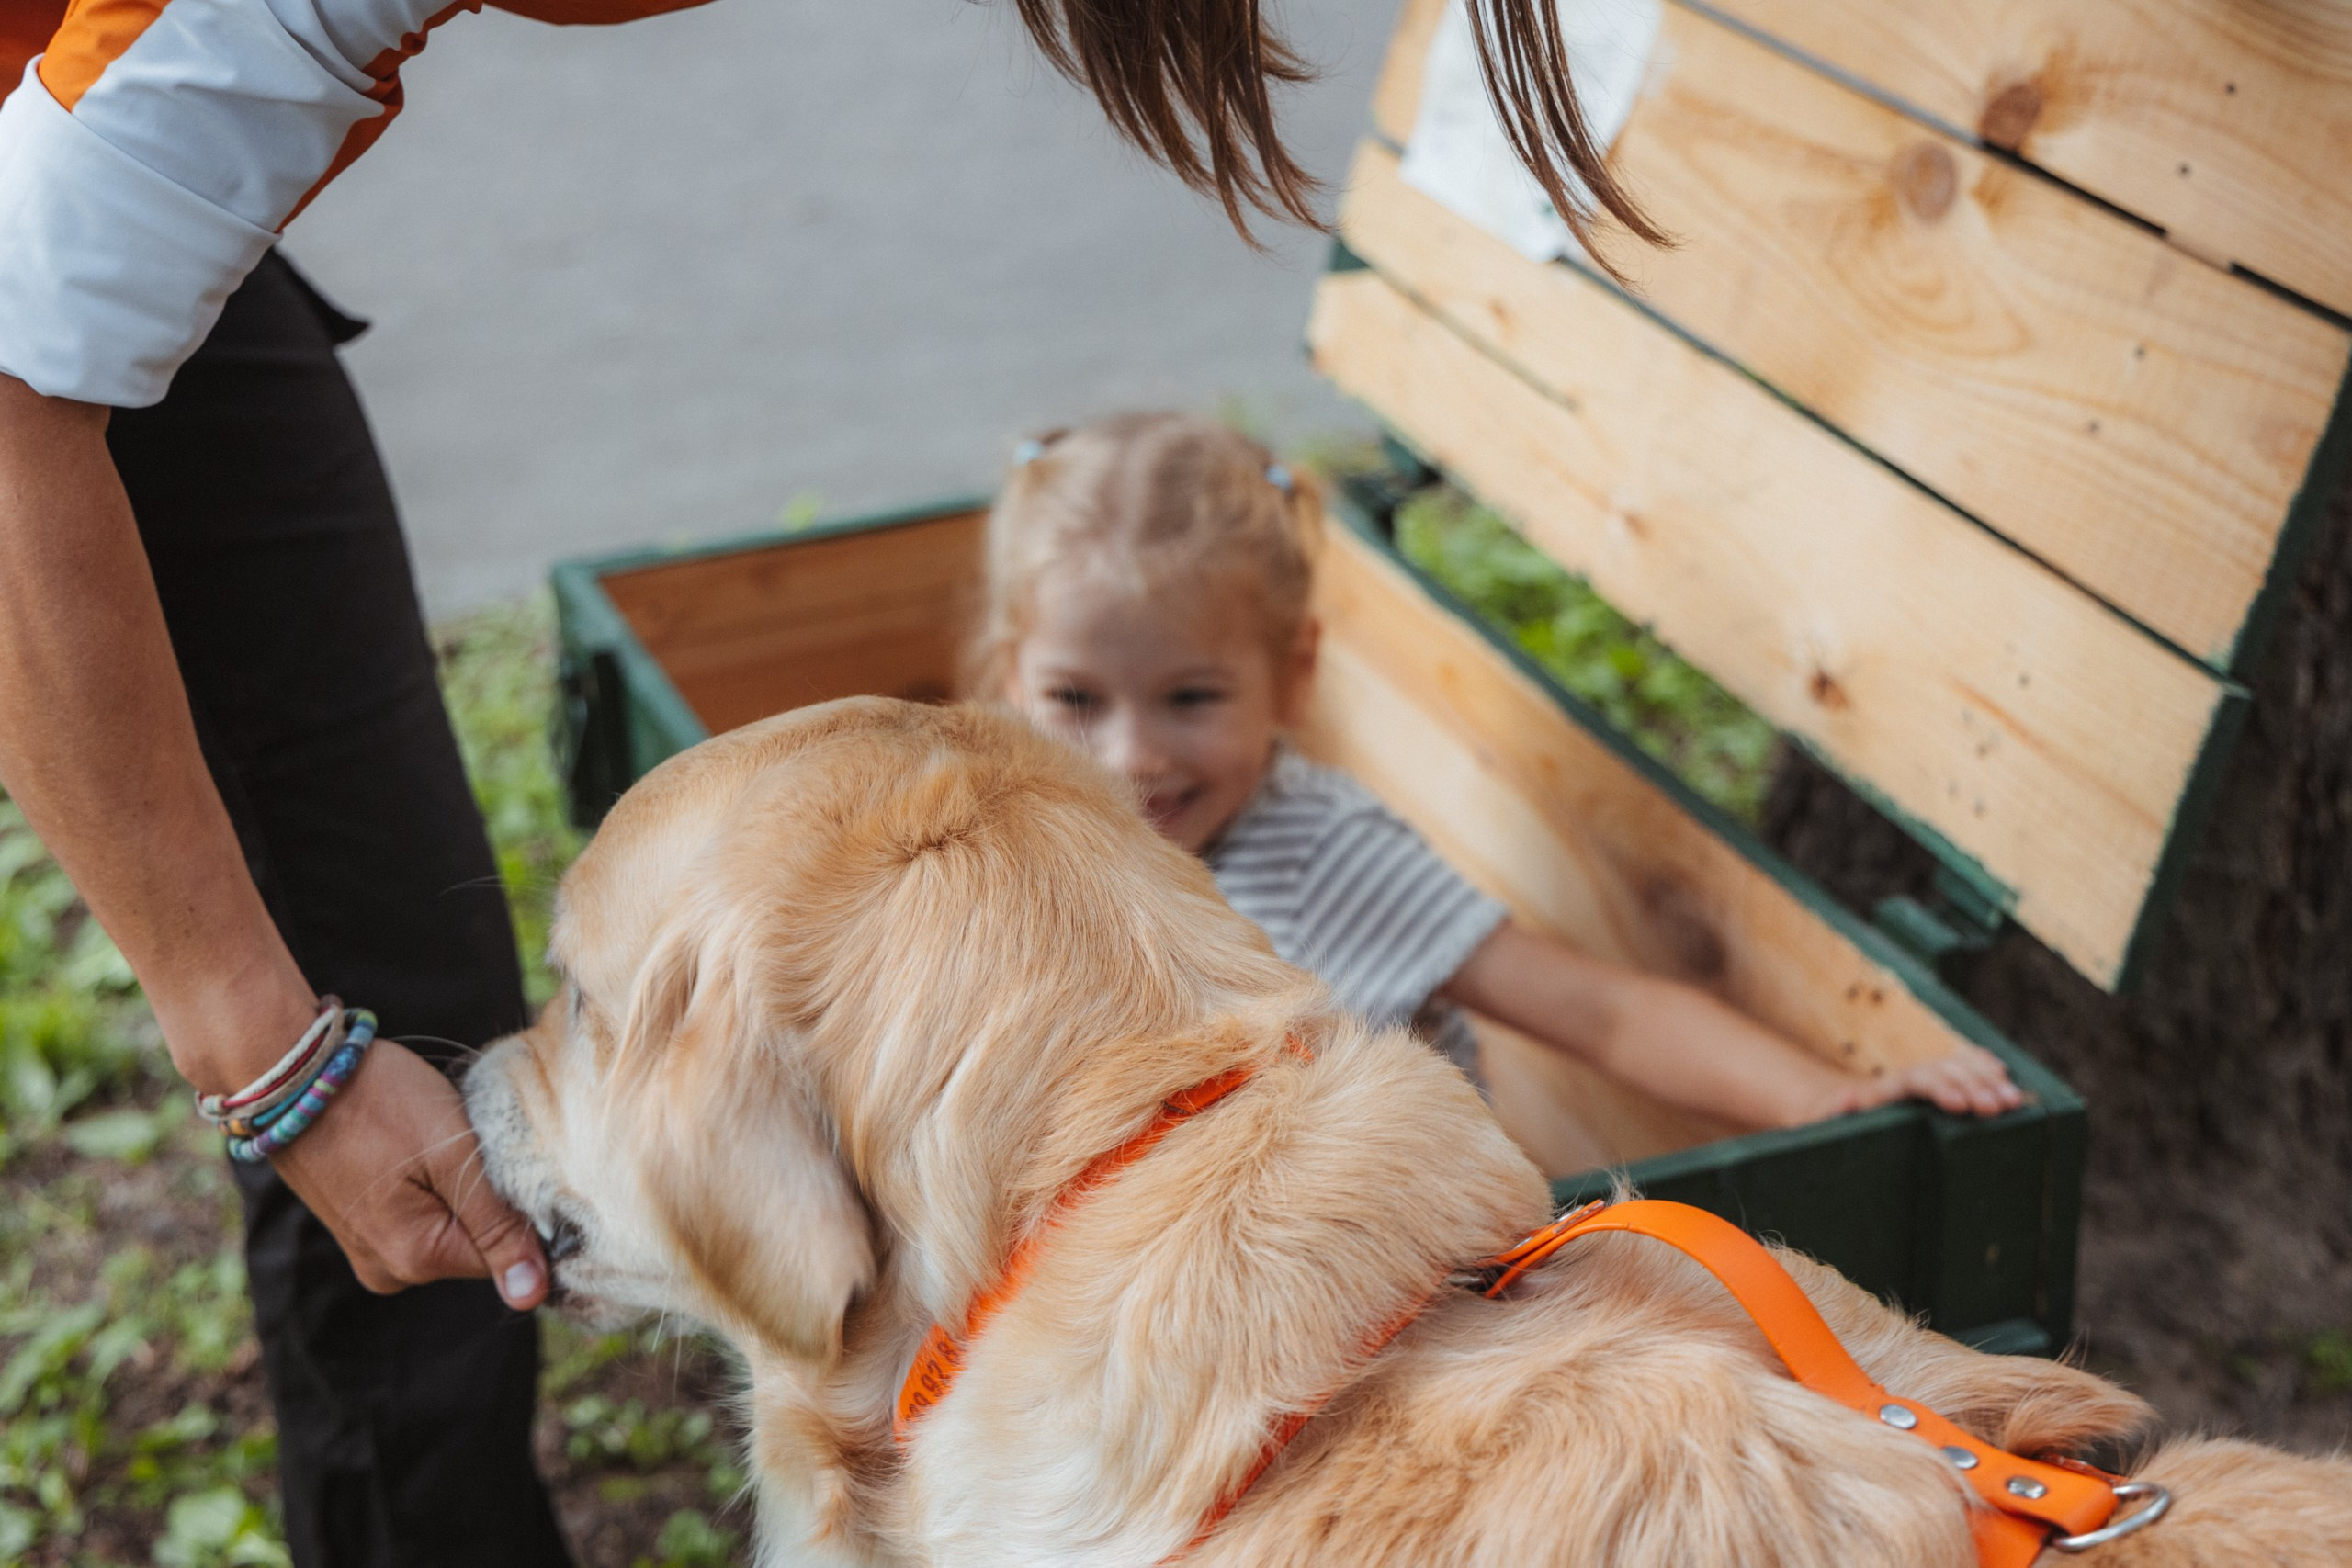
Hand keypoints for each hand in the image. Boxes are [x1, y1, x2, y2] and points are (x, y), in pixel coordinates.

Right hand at [269, 1038, 549, 1307]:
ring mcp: (370, 1250)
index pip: (509, 1255)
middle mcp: (391, 1271)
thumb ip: (496, 1228)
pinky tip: (413, 1149)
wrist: (296, 1074)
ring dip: (457, 1186)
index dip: (522, 1206)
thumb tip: (531, 1297)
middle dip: (486, 1194)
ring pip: (451, 1224)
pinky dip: (430, 1185)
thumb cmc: (379, 1103)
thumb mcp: (452, 1157)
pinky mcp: (360, 1226)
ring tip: (430, 1141)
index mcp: (418, 1259)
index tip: (505, 1159)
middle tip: (460, 1141)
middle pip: (478, 1242)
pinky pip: (419, 1214)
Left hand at [1838, 1042, 2026, 1119]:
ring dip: (1986, 1079)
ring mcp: (1919, 1077)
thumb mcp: (1820, 1120)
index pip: (1915, 1080)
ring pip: (1957, 1068)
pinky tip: (2001, 1073)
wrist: (1825, 1105)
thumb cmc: (1823, 1121)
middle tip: (2001, 1106)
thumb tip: (1846, 1098)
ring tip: (2015, 1099)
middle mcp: (1904, 1077)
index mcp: (1881, 1088)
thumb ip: (1833, 1111)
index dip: (1940, 1088)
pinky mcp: (1930, 1083)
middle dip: (1974, 1086)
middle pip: (1944, 1071)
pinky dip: (1980, 1068)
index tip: (1961, 1105)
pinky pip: (1958, 1067)